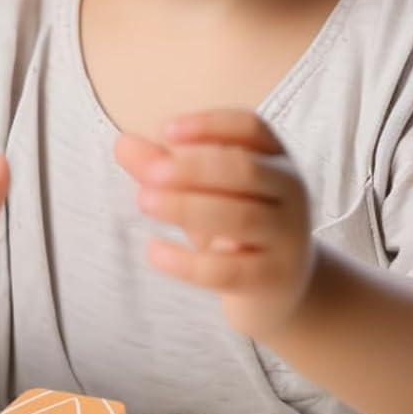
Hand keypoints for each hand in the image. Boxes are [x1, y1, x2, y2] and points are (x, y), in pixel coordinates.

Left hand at [114, 110, 314, 340]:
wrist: (278, 287)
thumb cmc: (236, 227)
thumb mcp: (202, 193)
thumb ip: (163, 167)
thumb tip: (122, 144)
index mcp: (275, 157)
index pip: (250, 128)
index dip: (210, 125)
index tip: (165, 130)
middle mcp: (290, 191)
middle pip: (246, 170)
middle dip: (196, 168)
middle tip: (150, 174)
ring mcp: (287, 236)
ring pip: (240, 217)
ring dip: (187, 207)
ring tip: (143, 201)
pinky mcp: (273, 278)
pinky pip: (228, 270)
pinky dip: (187, 262)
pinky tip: (153, 251)